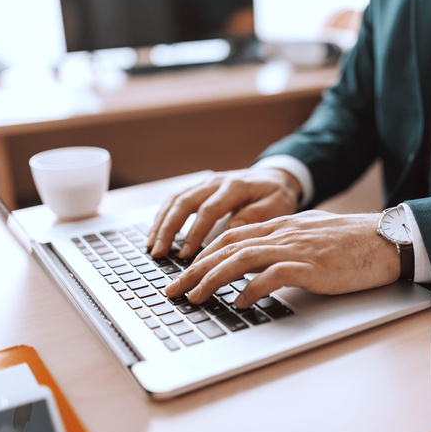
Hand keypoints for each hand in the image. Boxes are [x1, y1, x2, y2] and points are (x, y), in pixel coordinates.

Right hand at [146, 167, 301, 258]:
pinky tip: (157, 234)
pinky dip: (164, 216)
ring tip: (152, 247)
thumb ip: (255, 217)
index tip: (186, 254)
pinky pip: (176, 198)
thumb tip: (231, 231)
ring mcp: (206, 182)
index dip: (195, 232)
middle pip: (184, 201)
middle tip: (158, 253)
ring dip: (161, 223)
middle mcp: (216, 181)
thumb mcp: (277, 206)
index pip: (209, 209)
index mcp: (236, 186)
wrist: (277, 177)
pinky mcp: (201, 187)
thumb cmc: (277, 195)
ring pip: (176, 199)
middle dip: (168, 229)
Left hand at [164, 210, 401, 307]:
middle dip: (194, 269)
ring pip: (240, 259)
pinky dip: (251, 290)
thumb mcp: (311, 236)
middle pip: (226, 247)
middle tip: (173, 290)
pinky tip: (239, 303)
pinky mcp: (310, 266)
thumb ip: (286, 245)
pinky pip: (272, 276)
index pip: (230, 236)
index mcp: (280, 226)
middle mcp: (281, 233)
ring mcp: (295, 248)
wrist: (387, 239)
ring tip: (194, 297)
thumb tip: (263, 264)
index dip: (203, 254)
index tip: (184, 272)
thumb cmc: (352, 242)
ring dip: (212, 279)